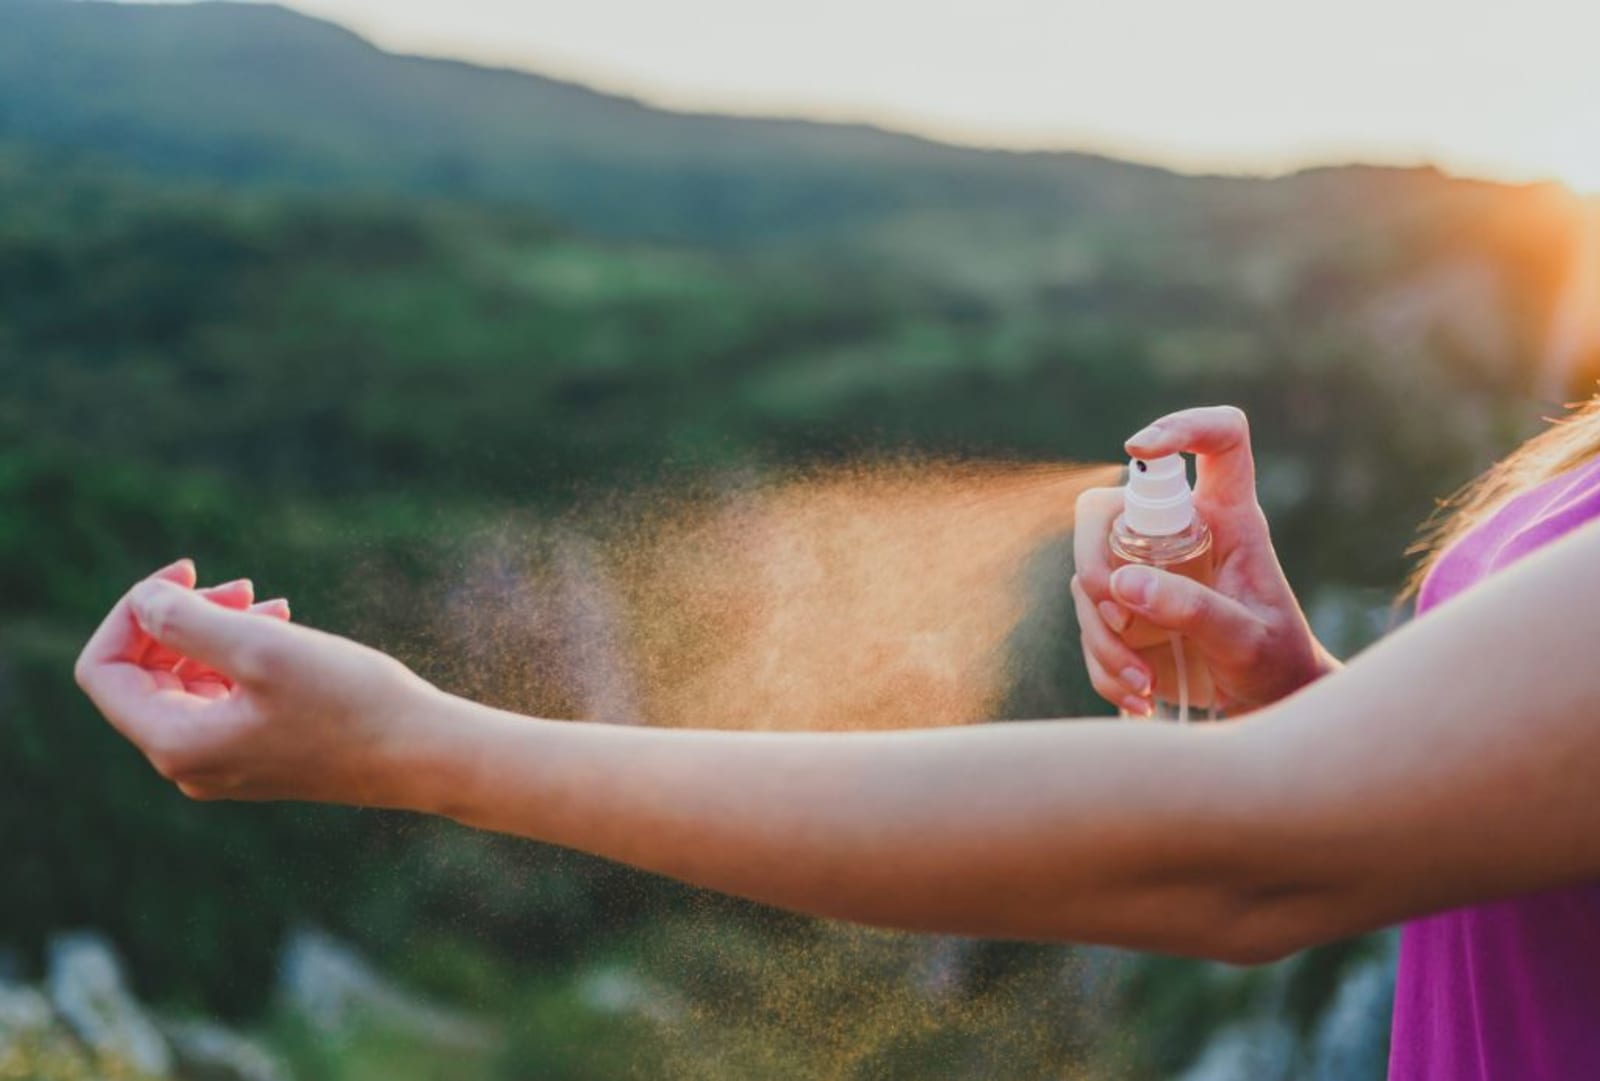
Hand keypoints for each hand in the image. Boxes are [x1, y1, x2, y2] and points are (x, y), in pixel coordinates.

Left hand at [75, 558, 435, 803]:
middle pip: (144, 674)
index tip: (185, 573)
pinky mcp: (258, 755)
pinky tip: (283, 626)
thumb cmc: (350, 703)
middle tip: (242, 583)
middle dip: (181, 617)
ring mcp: (223, 763)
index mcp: (176, 743)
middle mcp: (188, 763)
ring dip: (214, 630)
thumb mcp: (263, 648)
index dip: (130, 613)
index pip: (104, 670)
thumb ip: (188, 621)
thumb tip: (142, 602)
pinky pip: (223, 696)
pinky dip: (240, 655)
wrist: (424, 754)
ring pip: (186, 681)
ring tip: (269, 601)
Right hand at [1071, 406, 1338, 714]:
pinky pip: (1089, 622)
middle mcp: (1179, 533)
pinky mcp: (1124, 608)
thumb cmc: (1273, 662)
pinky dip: (1103, 664)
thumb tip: (1123, 584)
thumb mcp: (1246, 642)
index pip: (1218, 443)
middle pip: (1107, 508)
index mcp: (1228, 519)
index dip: (1181, 427)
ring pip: (1088, 575)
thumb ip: (1193, 610)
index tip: (1138, 449)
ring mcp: (1145, 569)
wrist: (1265, 705)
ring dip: (1102, 635)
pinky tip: (1138, 695)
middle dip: (1093, 559)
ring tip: (1143, 682)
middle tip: (1114, 612)